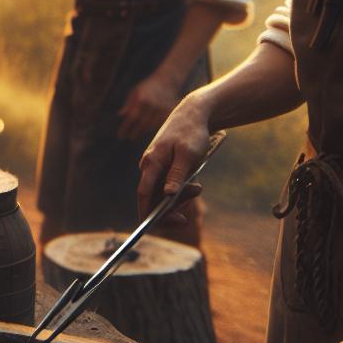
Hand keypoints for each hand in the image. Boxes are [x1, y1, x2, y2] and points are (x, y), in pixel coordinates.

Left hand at [117, 70, 182, 142]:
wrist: (167, 80)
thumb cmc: (147, 86)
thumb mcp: (135, 92)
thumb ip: (129, 104)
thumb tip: (121, 115)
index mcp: (141, 100)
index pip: (132, 118)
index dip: (125, 128)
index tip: (120, 135)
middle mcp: (151, 105)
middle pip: (141, 124)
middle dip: (134, 132)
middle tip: (129, 138)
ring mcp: (161, 109)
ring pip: (151, 125)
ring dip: (142, 131)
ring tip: (136, 135)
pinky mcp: (169, 111)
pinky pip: (160, 123)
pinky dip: (153, 127)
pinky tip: (147, 130)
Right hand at [137, 92, 212, 226]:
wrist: (193, 114)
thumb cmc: (192, 133)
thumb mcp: (189, 155)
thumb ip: (177, 175)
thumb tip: (167, 196)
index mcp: (152, 163)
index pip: (143, 194)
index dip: (147, 214)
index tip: (155, 228)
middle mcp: (149, 167)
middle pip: (152, 198)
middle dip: (171, 209)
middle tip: (190, 211)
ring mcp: (155, 168)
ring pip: (161, 194)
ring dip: (180, 199)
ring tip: (199, 188)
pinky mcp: (162, 168)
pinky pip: (167, 188)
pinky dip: (180, 192)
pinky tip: (194, 185)